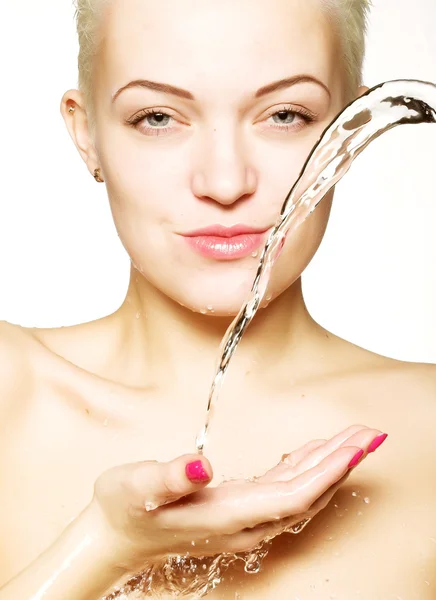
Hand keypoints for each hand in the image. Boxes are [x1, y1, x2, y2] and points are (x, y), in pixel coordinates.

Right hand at [90, 425, 385, 569]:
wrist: (114, 538)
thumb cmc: (124, 510)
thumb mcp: (136, 487)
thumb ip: (169, 478)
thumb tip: (200, 466)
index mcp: (227, 515)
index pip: (293, 495)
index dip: (328, 471)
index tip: (355, 446)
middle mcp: (243, 522)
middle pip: (307, 494)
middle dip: (341, 463)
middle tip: (370, 433)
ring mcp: (242, 519)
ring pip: (300, 493)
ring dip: (329, 465)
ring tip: (353, 438)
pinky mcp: (237, 509)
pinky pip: (284, 490)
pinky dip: (305, 469)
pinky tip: (313, 453)